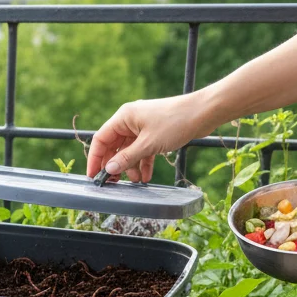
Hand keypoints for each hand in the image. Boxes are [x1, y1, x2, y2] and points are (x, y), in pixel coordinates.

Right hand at [86, 94, 215, 182]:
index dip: (95, 158)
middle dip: (114, 165)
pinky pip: (142, 150)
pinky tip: (146, 176)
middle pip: (114, 146)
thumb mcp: (148, 144)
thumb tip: (109, 169)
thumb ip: (127, 158)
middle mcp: (130, 120)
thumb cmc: (175, 122)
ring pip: (129, 150)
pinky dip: (143, 162)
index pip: (101, 139)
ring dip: (130, 166)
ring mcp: (143, 127)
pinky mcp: (154, 133)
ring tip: (136, 181)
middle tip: (114, 183)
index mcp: (124, 117)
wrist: (203, 113)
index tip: (94, 176)